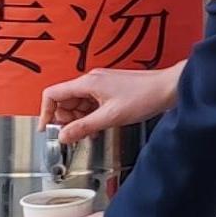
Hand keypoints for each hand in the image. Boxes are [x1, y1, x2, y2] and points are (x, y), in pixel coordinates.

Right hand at [41, 64, 183, 147]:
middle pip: (64, 99)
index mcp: (87, 82)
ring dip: (79, 119)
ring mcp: (101, 84)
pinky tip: (98, 125)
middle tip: (74, 134)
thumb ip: (83, 127)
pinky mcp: (110, 89)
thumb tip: (63, 136)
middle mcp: (91, 80)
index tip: (48, 129)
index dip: (46, 112)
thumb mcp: (110, 117)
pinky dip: (90, 115)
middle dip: (65, 119)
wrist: (169, 88)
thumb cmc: (145, 97)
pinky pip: (91, 102)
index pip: (53, 94)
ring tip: (89, 132)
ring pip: (78, 102)